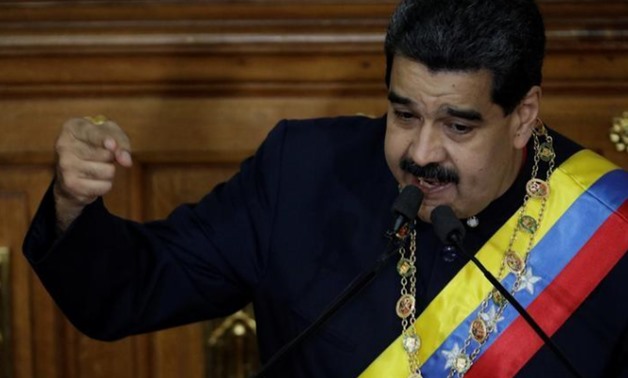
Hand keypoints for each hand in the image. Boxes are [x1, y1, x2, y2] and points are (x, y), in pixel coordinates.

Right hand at [53, 116, 132, 230]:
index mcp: (72, 126)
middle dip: (112, 158)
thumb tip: (125, 160)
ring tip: (95, 170)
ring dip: (109, 174)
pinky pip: (104, 187)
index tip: (113, 147)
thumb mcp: (112, 136)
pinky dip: (104, 186)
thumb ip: (122, 143)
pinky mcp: (71, 186)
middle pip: (108, 154)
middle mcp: (63, 145)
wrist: (73, 175)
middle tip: (100, 157)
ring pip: (108, 172)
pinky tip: (91, 182)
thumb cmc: (97, 148)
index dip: (110, 141)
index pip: (96, 132)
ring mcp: (64, 166)